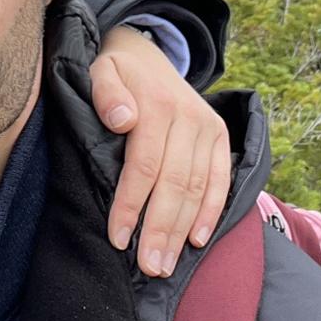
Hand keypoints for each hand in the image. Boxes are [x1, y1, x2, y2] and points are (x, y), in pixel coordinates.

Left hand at [92, 24, 231, 277]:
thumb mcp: (100, 70)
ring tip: (166, 264)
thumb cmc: (116, 73)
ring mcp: (208, 127)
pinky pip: (220, 179)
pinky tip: (198, 240)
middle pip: (175, 183)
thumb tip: (122, 120)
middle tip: (149, 267)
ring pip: (198, 187)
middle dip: (160, 229)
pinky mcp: (220, 136)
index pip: (145, 164)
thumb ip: (105, 93)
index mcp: (157, 104)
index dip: (132, 204)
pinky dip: (212, 211)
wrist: (146, 53)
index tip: (118, 238)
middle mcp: (188, 116)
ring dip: (183, 230)